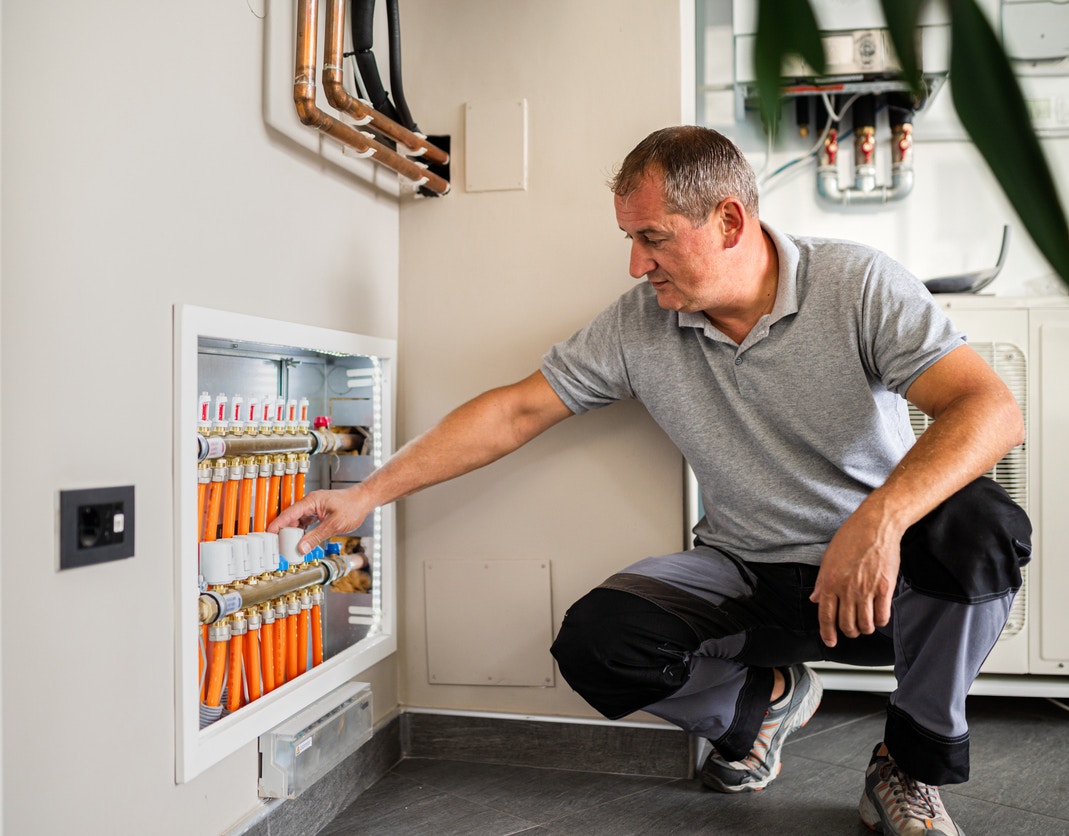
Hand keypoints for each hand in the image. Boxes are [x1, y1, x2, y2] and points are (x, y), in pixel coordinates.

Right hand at [267, 485, 371, 555]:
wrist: (364, 501)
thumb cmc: (352, 507)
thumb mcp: (334, 525)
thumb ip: (316, 537)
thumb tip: (301, 548)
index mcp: (311, 501)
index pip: (289, 513)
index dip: (277, 524)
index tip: (268, 534)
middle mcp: (310, 503)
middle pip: (291, 518)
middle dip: (284, 531)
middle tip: (279, 545)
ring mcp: (314, 508)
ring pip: (298, 521)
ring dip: (294, 533)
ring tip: (289, 546)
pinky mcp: (318, 513)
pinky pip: (306, 523)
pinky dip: (302, 532)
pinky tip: (301, 541)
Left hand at [809, 505, 901, 647]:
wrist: (876, 526)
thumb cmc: (851, 538)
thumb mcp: (828, 558)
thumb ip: (822, 582)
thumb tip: (816, 599)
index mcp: (830, 582)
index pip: (825, 616)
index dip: (827, 633)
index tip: (830, 641)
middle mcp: (847, 589)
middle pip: (846, 625)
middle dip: (848, 632)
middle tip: (851, 630)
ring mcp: (867, 590)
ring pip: (865, 625)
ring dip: (864, 629)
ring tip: (865, 625)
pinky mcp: (885, 588)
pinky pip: (882, 616)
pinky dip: (880, 622)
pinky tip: (878, 617)